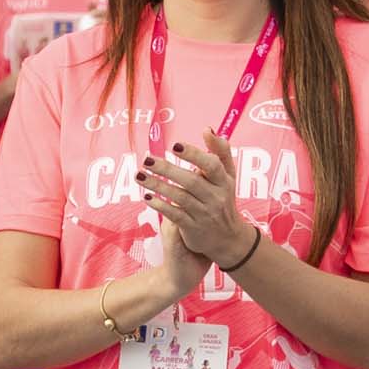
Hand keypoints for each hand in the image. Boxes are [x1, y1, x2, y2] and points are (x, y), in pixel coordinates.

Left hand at [138, 136, 260, 274]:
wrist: (228, 238)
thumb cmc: (224, 199)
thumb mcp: (228, 176)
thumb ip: (220, 152)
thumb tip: (207, 129)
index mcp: (224, 180)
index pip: (212, 165)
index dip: (194, 155)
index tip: (175, 145)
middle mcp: (216, 196)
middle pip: (191, 181)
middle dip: (168, 169)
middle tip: (147, 159)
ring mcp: (204, 213)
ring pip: (180, 197)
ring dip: (158, 186)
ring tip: (139, 175)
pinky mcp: (193, 228)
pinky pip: (175, 215)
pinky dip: (161, 206)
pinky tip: (147, 198)